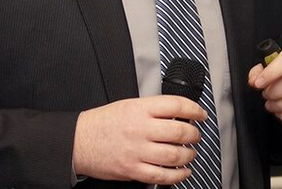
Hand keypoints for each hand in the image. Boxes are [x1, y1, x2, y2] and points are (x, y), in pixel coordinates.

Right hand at [72, 95, 206, 184]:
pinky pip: (163, 176)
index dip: (194, 109)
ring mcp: (137, 151)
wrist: (80, 140)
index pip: (175, 106)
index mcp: (139, 109)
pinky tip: (183, 171)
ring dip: (189, 154)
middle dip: (194, 134)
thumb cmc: (103, 122)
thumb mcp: (128, 105)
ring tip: (190, 152)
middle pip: (179, 132)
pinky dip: (178, 175)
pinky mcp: (133, 170)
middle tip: (196, 134)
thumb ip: (152, 109)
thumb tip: (177, 114)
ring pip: (175, 155)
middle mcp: (140, 129)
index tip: (201, 114)